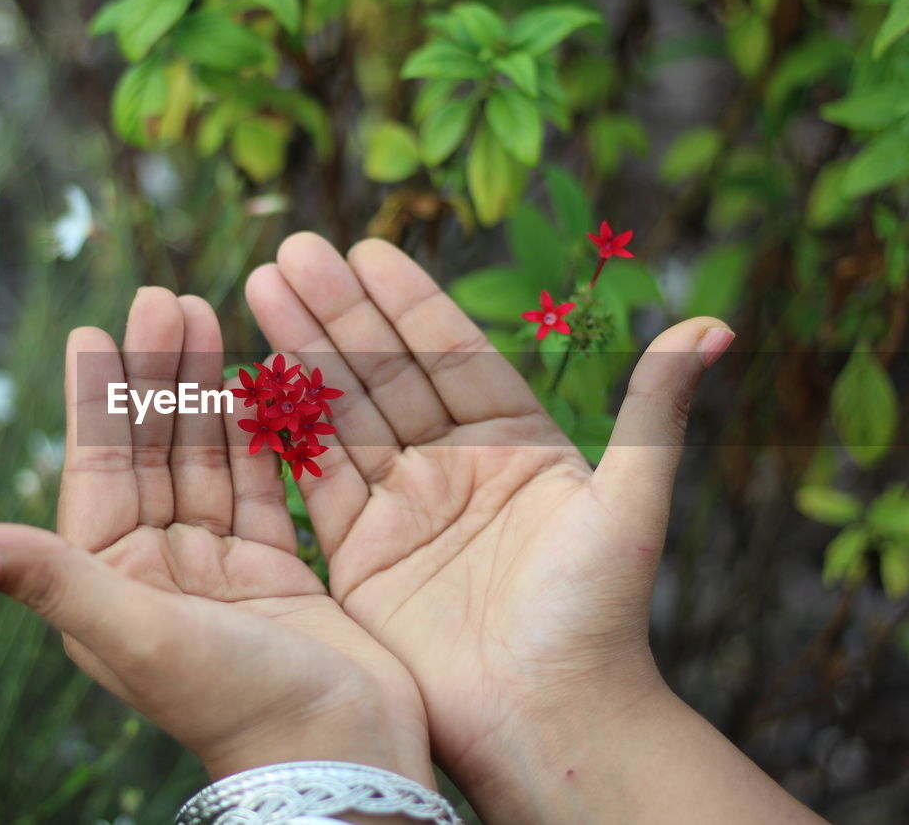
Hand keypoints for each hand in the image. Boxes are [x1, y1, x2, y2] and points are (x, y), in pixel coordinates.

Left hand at [0, 288, 432, 795]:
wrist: (340, 758)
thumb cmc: (234, 703)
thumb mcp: (135, 633)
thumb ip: (51, 580)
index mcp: (112, 583)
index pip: (97, 473)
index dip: (95, 402)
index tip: (94, 329)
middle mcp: (159, 572)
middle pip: (153, 454)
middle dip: (157, 376)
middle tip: (166, 299)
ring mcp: (221, 567)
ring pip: (207, 458)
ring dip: (205, 390)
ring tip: (208, 315)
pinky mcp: (278, 568)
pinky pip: (264, 482)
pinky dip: (262, 432)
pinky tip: (260, 378)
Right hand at [246, 233, 820, 822]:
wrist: (546, 719)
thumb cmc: (599, 615)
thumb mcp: (631, 504)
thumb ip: (655, 409)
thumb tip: (716, 324)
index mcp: (513, 444)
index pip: (452, 354)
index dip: (409, 302)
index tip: (367, 250)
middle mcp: (452, 467)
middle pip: (386, 373)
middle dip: (339, 311)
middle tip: (293, 249)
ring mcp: (401, 509)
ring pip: (343, 415)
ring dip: (302, 353)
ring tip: (261, 286)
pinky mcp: (357, 555)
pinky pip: (315, 479)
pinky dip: (285, 431)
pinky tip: (251, 376)